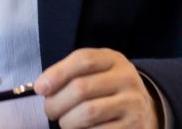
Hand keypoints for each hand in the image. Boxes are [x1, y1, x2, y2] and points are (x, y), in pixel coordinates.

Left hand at [36, 48, 158, 128]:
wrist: (141, 109)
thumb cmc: (106, 90)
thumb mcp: (94, 72)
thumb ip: (70, 74)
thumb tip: (42, 87)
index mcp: (113, 59)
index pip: (83, 59)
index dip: (57, 73)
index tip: (40, 88)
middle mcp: (127, 78)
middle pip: (81, 88)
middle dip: (56, 103)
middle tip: (50, 111)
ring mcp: (132, 103)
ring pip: (88, 112)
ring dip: (67, 121)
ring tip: (64, 122)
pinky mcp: (134, 125)